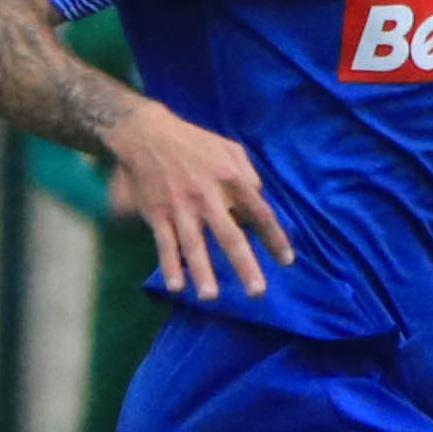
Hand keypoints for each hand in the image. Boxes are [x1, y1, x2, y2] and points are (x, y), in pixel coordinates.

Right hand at [105, 98, 293, 301]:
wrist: (146, 134)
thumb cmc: (194, 143)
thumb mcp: (229, 148)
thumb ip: (249, 174)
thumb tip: (261, 199)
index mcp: (231, 178)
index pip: (259, 213)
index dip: (274, 238)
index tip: (286, 261)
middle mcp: (208, 196)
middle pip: (230, 236)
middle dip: (244, 266)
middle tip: (257, 292)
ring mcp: (180, 206)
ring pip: (194, 245)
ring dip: (203, 272)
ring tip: (211, 296)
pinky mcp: (156, 213)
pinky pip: (165, 243)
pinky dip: (169, 265)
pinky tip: (176, 286)